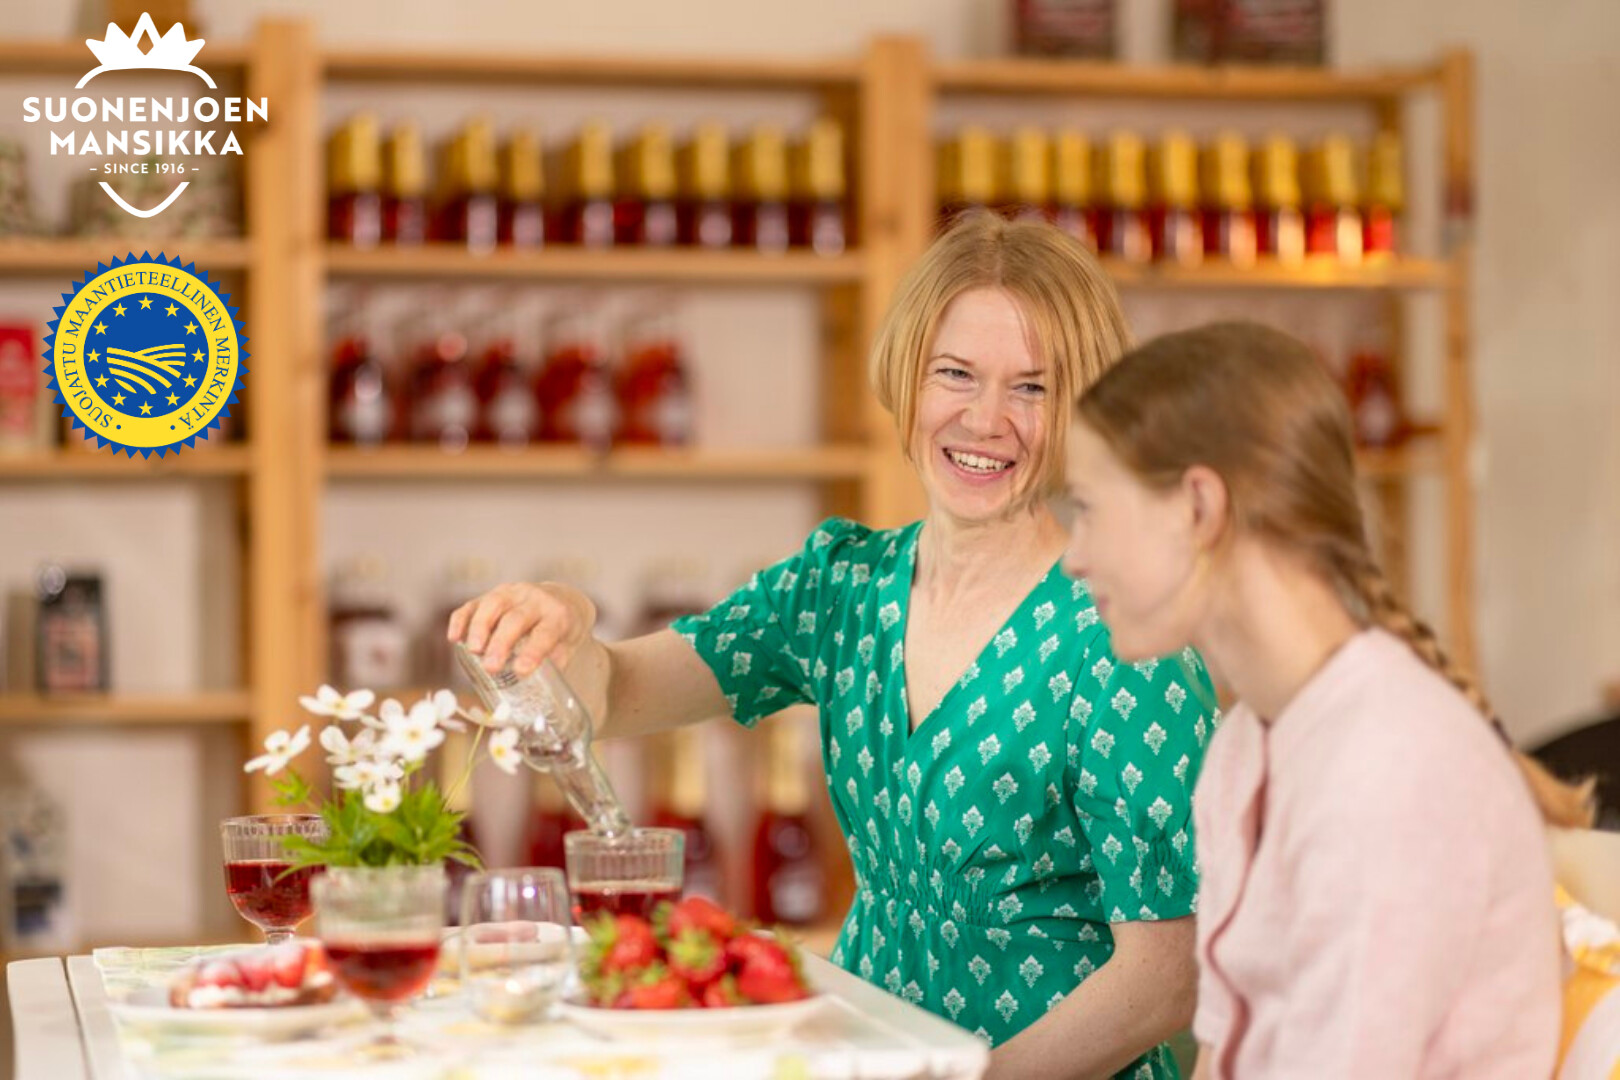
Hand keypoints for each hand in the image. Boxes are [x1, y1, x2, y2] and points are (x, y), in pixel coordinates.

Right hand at [446, 582, 594, 676]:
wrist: (562, 599)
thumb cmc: (562, 629)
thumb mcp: (567, 646)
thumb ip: (553, 665)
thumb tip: (535, 694)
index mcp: (557, 615)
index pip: (546, 632)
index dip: (533, 651)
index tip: (521, 670)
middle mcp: (535, 599)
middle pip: (516, 618)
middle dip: (501, 642)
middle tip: (491, 666)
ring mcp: (512, 593)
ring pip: (493, 604)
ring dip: (480, 627)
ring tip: (473, 650)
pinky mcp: (493, 594)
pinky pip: (473, 604)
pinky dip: (462, 619)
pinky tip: (455, 637)